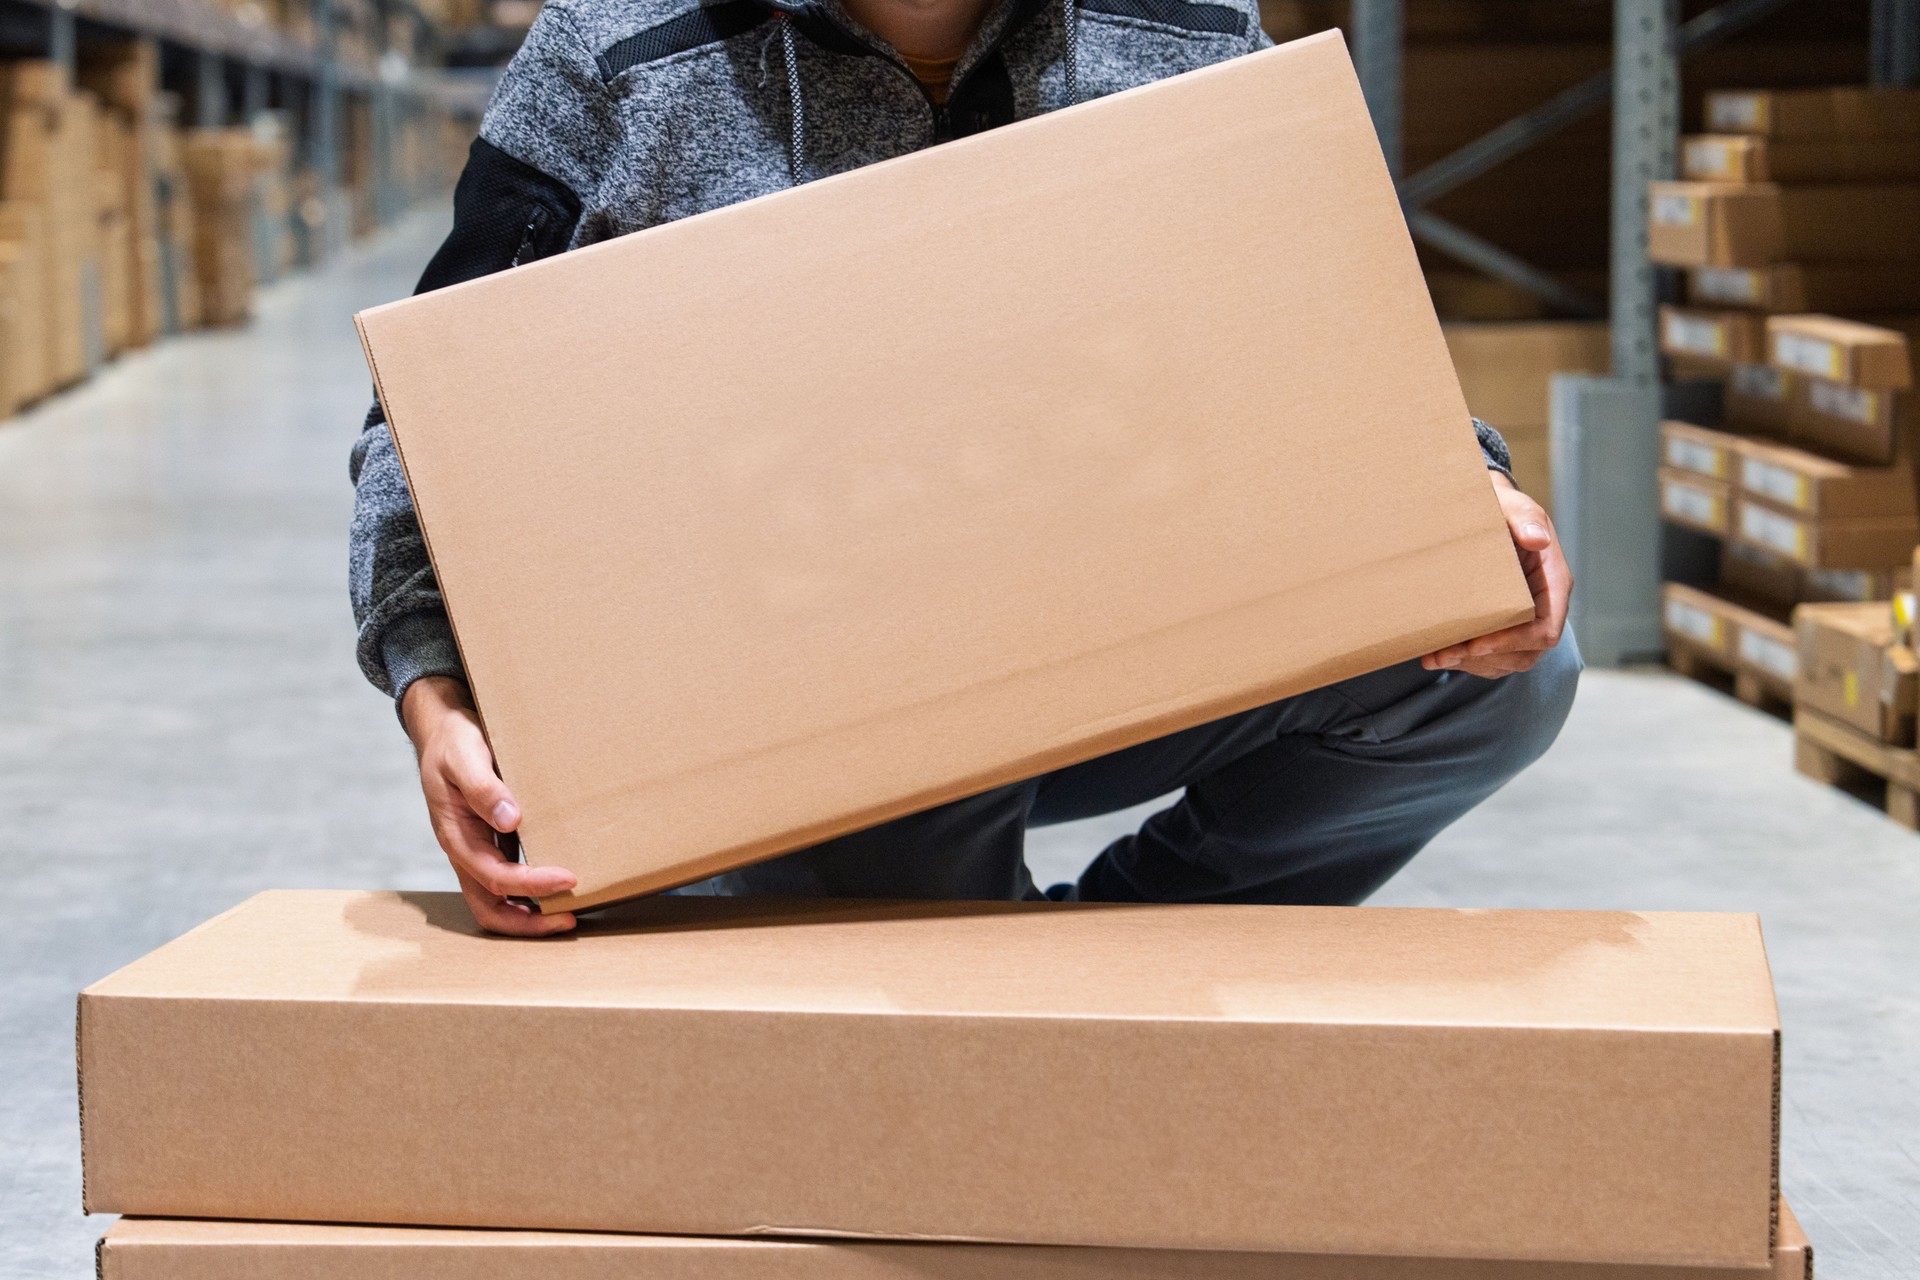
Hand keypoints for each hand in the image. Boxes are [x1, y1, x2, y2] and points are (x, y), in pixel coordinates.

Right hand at [400, 675, 577, 935]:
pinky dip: (531, 891)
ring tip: (569, 913)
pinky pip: (507, 880)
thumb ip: (483, 788)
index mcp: (456, 836)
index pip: (495, 877)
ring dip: (530, 914)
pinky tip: (558, 884)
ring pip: (497, 901)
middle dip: (528, 922)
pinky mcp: (489, 844)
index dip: (532, 884)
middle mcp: (465, 851)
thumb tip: (510, 820)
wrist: (443, 731)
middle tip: (569, 920)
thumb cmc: (454, 742)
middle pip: (490, 908)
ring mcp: (476, 851)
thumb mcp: (464, 757)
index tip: (569, 879)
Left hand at [1421, 472, 1572, 678]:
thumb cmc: (1501, 508)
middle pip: (1526, 653)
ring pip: (1507, 661)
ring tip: (1433, 657)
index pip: (1545, 629)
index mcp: (1553, 584)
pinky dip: (1465, 661)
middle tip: (1441, 655)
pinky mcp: (1506, 628)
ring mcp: (1526, 622)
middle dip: (1483, 658)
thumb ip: (1525, 519)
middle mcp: (1545, 608)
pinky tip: (1437, 654)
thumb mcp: (1514, 506)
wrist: (1485, 511)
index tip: (1476, 644)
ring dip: (1469, 664)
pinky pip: (1493, 658)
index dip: (1513, 642)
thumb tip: (1537, 540)